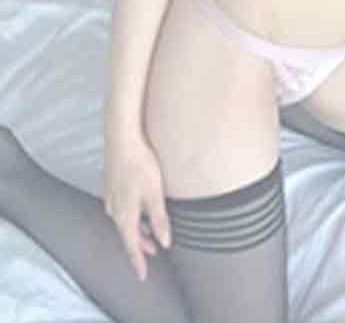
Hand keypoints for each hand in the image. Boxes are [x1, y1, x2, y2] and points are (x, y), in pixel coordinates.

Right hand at [103, 130, 171, 281]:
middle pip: (127, 233)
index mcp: (123, 215)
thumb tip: (165, 242)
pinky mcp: (112, 184)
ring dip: (137, 229)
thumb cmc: (140, 164)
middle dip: (140, 245)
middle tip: (153, 253)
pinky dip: (132, 215)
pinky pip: (121, 208)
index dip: (138, 261)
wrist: (121, 138)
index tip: (143, 275)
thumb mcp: (155, 193)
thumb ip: (159, 219)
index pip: (131, 245)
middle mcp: (113, 209)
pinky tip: (140, 210)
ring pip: (124, 220)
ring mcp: (110, 196)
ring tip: (151, 234)